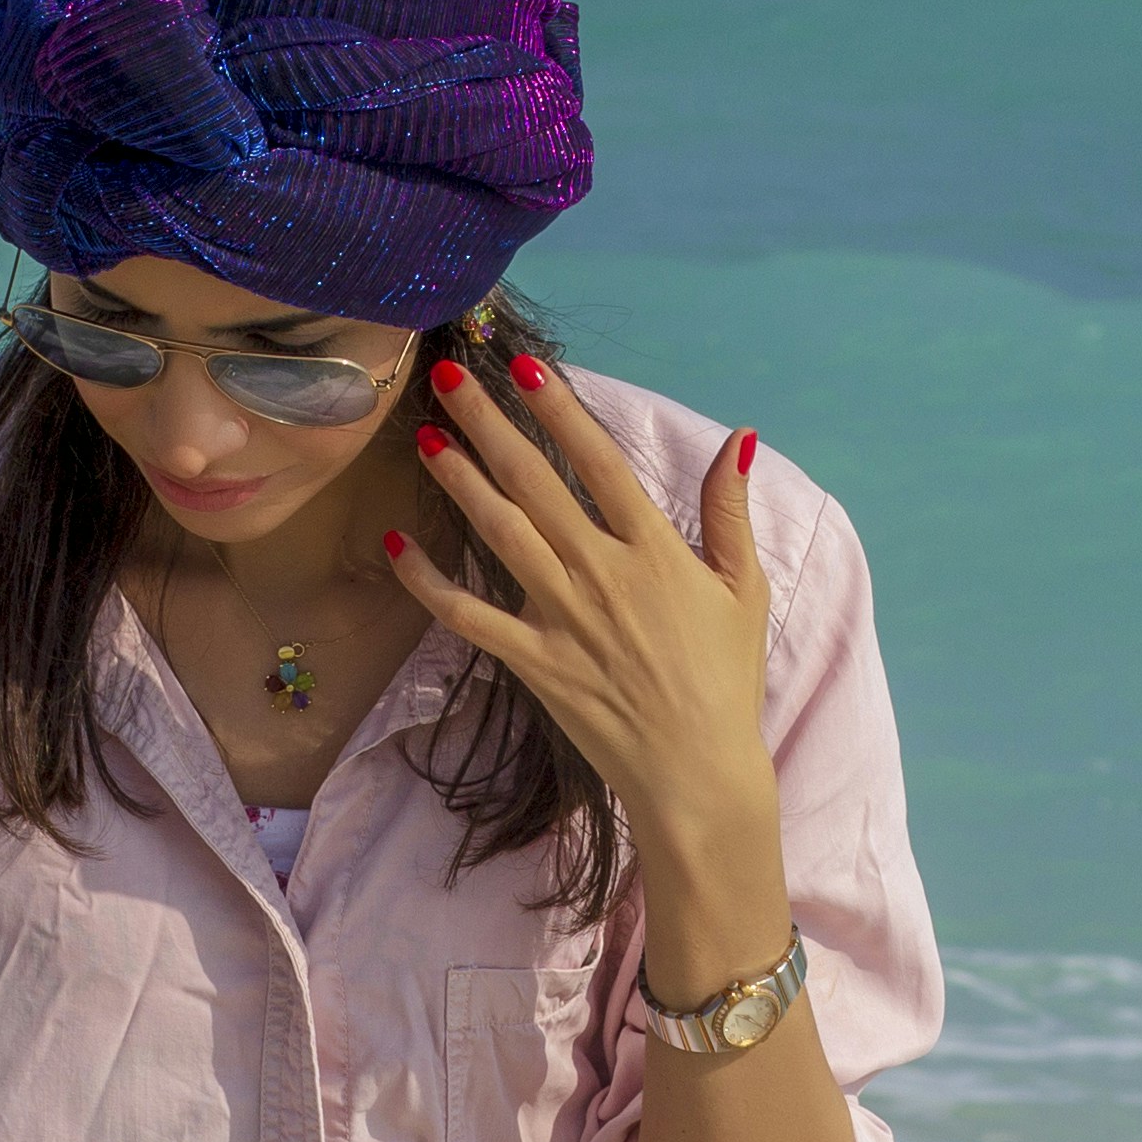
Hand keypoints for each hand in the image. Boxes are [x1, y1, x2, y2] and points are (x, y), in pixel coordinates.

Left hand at [390, 358, 787, 993]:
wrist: (696, 772)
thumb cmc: (725, 682)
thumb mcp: (743, 590)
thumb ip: (728, 513)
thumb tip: (736, 439)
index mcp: (653, 550)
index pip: (599, 460)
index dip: (559, 409)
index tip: (524, 369)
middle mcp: (601, 572)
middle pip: (535, 483)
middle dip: (489, 426)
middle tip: (449, 380)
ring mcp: (561, 617)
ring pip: (499, 534)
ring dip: (458, 482)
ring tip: (426, 437)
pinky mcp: (532, 661)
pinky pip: (469, 616)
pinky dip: (429, 583)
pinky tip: (397, 548)